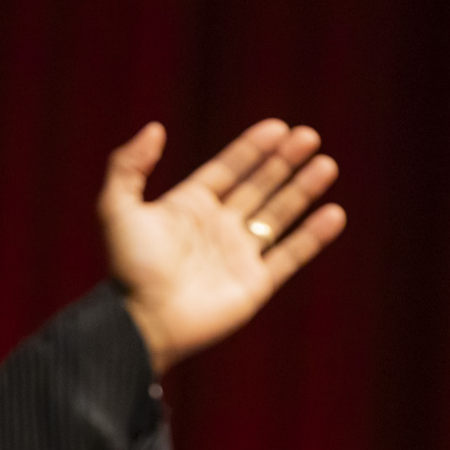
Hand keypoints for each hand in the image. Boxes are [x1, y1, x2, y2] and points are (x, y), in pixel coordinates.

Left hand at [99, 118, 346, 373]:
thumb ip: (128, 165)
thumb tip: (155, 128)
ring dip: (303, 190)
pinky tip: (333, 214)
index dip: (253, 148)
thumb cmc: (129, 269)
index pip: (229, 169)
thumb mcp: (116, 208)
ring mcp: (238, 256)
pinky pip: (290, 256)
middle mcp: (218, 228)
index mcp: (189, 207)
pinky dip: (312, 236)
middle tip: (309, 137)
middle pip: (259, 186)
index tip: (278, 128)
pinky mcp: (255, 285)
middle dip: (284, 162)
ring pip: (278, 216)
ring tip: (326, 165)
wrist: (144, 322)